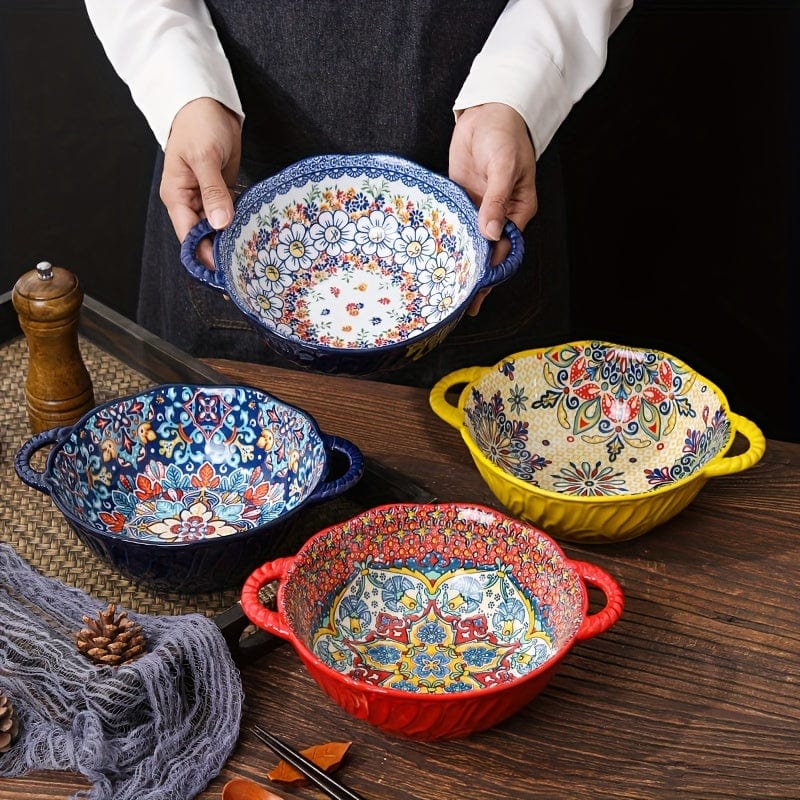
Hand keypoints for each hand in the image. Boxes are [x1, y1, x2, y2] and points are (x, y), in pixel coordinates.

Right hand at [159, 97, 242, 267]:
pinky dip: (240, 227)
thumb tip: (220, 223)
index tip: (224, 269)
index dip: (204, 254)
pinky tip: (256, 240)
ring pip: (218, 230)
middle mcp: (190, 203)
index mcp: (177, 196)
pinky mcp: (223, 194)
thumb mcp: (205, 157)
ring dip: (233, 242)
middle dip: (221, 253)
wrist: (209, 104)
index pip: (188, 235)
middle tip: (246, 270)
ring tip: (254, 261)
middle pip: (203, 238)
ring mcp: (207, 200)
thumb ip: (213, 191)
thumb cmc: (199, 125)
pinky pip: (230, 217)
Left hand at [449, 102, 536, 314]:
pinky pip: (453, 221)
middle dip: (472, 274)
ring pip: (468, 239)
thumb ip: (497, 200)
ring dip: (457, 258)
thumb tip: (491, 233)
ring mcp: (478, 206)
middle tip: (455, 300)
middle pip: (485, 250)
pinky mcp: (461, 197)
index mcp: (518, 211)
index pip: (504, 249)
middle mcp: (499, 214)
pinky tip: (432, 253)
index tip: (477, 290)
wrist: (488, 110)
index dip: (491, 270)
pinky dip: (445, 236)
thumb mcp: (505, 167)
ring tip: (441, 284)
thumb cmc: (504, 135)